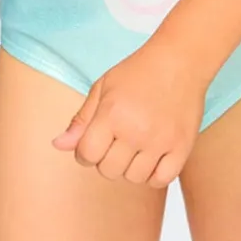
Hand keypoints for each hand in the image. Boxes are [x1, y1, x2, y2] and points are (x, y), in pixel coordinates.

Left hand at [52, 37, 209, 186]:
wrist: (181, 60)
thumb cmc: (138, 72)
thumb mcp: (102, 88)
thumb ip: (81, 120)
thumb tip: (58, 146)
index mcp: (112, 114)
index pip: (87, 155)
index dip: (85, 152)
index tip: (95, 141)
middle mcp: (136, 130)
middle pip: (109, 171)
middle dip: (107, 160)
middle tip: (118, 140)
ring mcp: (161, 140)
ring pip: (134, 178)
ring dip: (130, 168)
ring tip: (136, 148)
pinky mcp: (182, 146)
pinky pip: (162, 180)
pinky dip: (154, 175)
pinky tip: (153, 158)